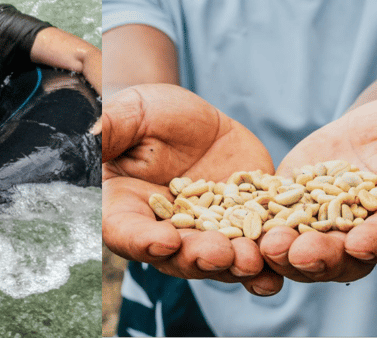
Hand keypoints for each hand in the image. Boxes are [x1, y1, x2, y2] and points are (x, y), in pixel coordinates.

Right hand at [102, 84, 280, 291]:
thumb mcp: (128, 114)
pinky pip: (257, 242)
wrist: (187, 117)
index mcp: (126, 208)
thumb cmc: (145, 115)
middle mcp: (165, 229)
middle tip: (220, 254)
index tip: (162, 241)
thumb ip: (109, 131)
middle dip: (199, 257)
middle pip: (178, 255)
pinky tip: (290, 255)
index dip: (142, 241)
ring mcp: (206, 229)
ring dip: (237, 263)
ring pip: (220, 257)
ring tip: (255, 260)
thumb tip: (87, 137)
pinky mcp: (243, 220)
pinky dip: (272, 254)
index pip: (127, 232)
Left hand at [260, 95, 376, 283]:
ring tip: (264, 245)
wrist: (375, 123)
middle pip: (342, 253)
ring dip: (282, 250)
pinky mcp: (291, 201)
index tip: (364, 244)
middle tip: (298, 254)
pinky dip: (254, 223)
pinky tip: (232, 224)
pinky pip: (271, 215)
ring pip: (302, 244)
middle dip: (320, 256)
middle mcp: (362, 228)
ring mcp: (323, 219)